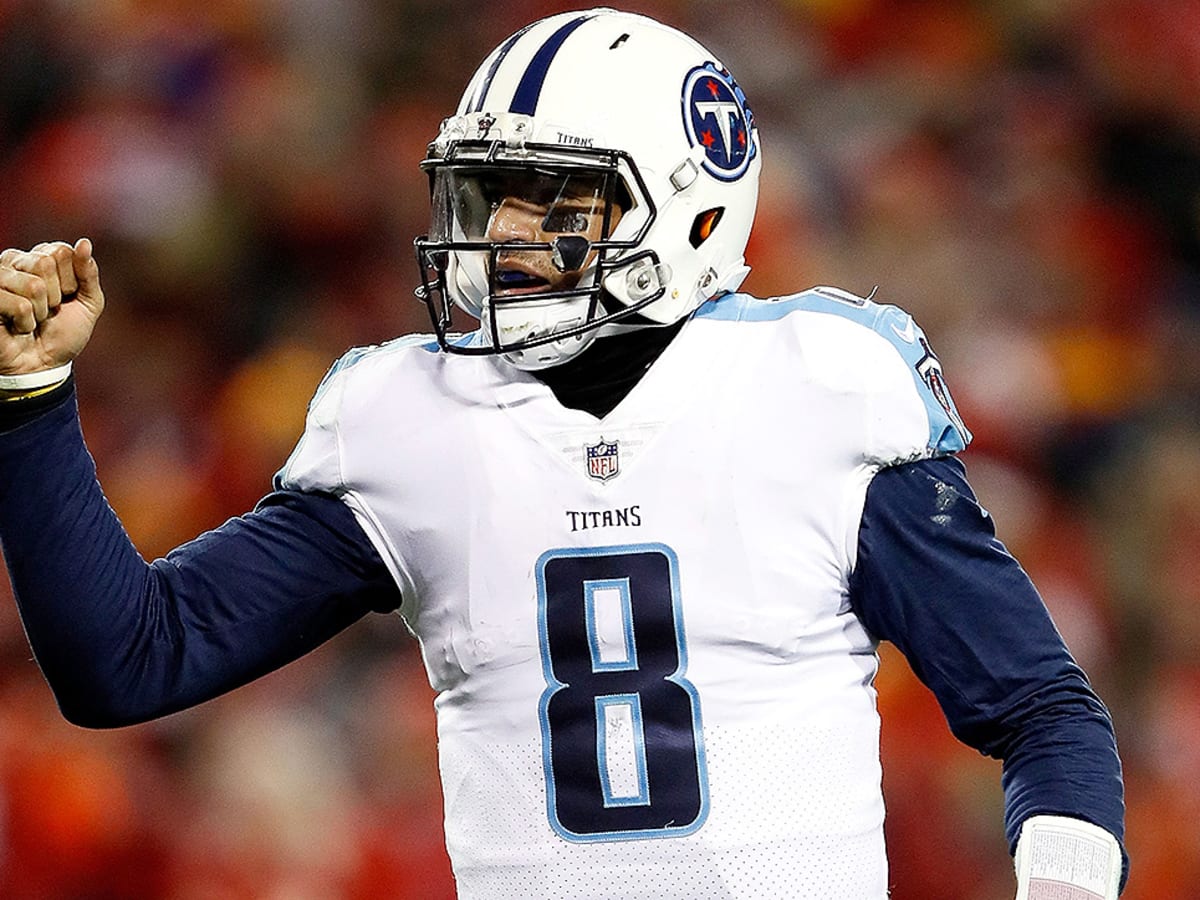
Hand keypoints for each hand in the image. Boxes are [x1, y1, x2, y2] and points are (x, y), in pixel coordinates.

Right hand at [0, 238, 104, 374]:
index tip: (66, 298)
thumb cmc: (63, 334)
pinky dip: (25, 322)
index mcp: (40, 257)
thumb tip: (84, 242)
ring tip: (33, 319)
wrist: (43, 366)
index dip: (71, 281)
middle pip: (45, 263)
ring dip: (40, 311)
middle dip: (55, 295)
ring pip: (32, 284)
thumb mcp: (89, 303)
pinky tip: (17, 327)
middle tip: (48, 311)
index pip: (62, 251)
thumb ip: (89, 273)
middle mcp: (15, 261)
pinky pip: (18, 304)